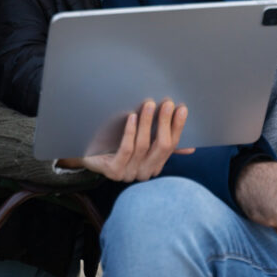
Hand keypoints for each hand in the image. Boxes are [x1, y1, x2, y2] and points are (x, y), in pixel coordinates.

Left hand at [59, 99, 193, 181]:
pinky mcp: (113, 171)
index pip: (171, 146)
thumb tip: (190, 148)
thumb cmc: (115, 146)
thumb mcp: (141, 143)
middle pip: (160, 146)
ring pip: (142, 146)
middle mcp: (144, 172)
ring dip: (147, 123)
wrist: (86, 154)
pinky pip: (126, 150)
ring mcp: (129, 173)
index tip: (182, 108)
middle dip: (164, 123)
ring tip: (149, 104)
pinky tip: (131, 117)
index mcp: (154, 166)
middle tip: (167, 103)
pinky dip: (130, 133)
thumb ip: (161, 144)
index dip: (177, 127)